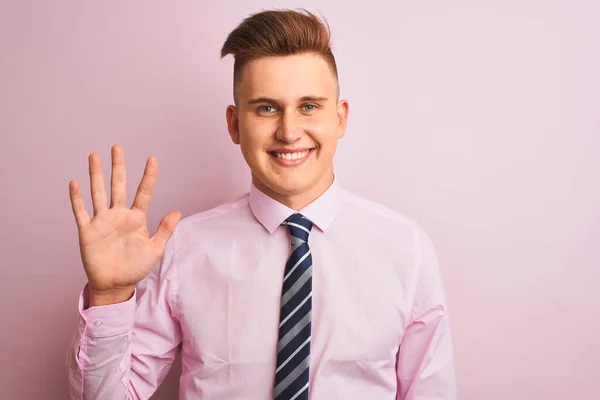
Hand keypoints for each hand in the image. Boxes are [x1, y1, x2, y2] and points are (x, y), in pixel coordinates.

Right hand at [69, 145, 180, 305]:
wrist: (116, 285)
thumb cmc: (136, 267)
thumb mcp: (155, 249)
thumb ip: (165, 230)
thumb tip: (177, 211)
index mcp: (137, 218)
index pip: (143, 192)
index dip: (148, 176)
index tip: (152, 159)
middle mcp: (119, 215)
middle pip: (118, 186)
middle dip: (118, 167)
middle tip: (117, 147)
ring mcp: (102, 221)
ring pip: (98, 193)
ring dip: (96, 175)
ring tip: (94, 156)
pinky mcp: (88, 231)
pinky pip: (81, 212)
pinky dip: (77, 198)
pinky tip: (75, 183)